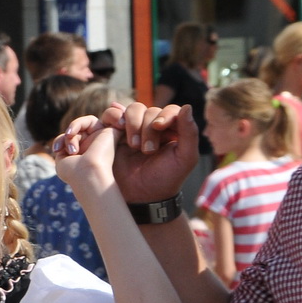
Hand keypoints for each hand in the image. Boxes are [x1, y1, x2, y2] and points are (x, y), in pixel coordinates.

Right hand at [56, 102, 196, 204]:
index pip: (170, 110)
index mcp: (172, 129)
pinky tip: (117, 128)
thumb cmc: (165, 179)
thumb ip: (190, 133)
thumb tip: (187, 106)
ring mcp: (132, 129)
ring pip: (132, 109)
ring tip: (133, 145)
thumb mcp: (185, 158)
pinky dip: (113, 116)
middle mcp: (151, 126)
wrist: (139, 197)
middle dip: (147, 128)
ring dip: (132, 123)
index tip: (160, 127)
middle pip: (149, 110)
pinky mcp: (113, 133)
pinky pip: (111, 115)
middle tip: (146, 151)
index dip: (165, 115)